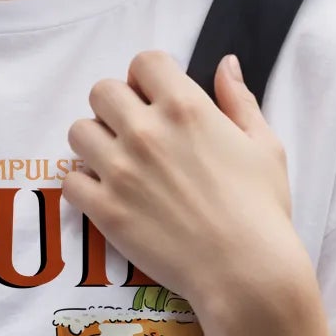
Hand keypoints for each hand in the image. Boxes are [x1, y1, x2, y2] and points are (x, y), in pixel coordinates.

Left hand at [61, 49, 313, 331]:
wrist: (247, 273)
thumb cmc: (262, 209)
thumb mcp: (264, 146)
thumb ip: (239, 100)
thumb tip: (225, 64)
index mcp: (185, 107)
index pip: (144, 62)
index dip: (147, 77)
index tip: (155, 97)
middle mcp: (146, 131)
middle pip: (102, 90)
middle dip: (116, 105)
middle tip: (133, 130)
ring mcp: (120, 171)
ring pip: (78, 131)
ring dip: (94, 141)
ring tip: (116, 161)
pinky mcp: (105, 210)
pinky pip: (70, 180)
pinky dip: (84, 184)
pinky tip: (106, 193)